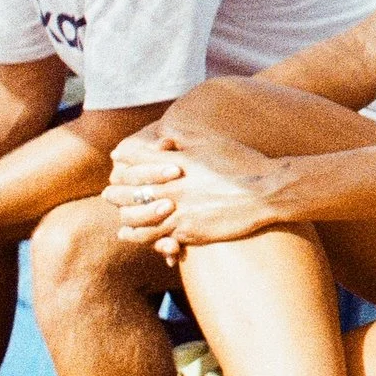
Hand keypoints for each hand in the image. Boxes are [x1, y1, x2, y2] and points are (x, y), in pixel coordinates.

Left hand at [104, 124, 283, 254]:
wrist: (266, 192)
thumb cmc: (243, 163)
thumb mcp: (212, 142)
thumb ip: (185, 138)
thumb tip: (165, 136)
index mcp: (176, 161)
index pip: (133, 157)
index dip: (122, 159)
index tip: (116, 160)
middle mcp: (172, 186)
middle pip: (128, 190)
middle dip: (115, 192)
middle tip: (109, 194)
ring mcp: (178, 211)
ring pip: (136, 219)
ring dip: (126, 219)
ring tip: (121, 221)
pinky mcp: (187, 232)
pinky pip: (156, 239)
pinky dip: (146, 239)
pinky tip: (142, 238)